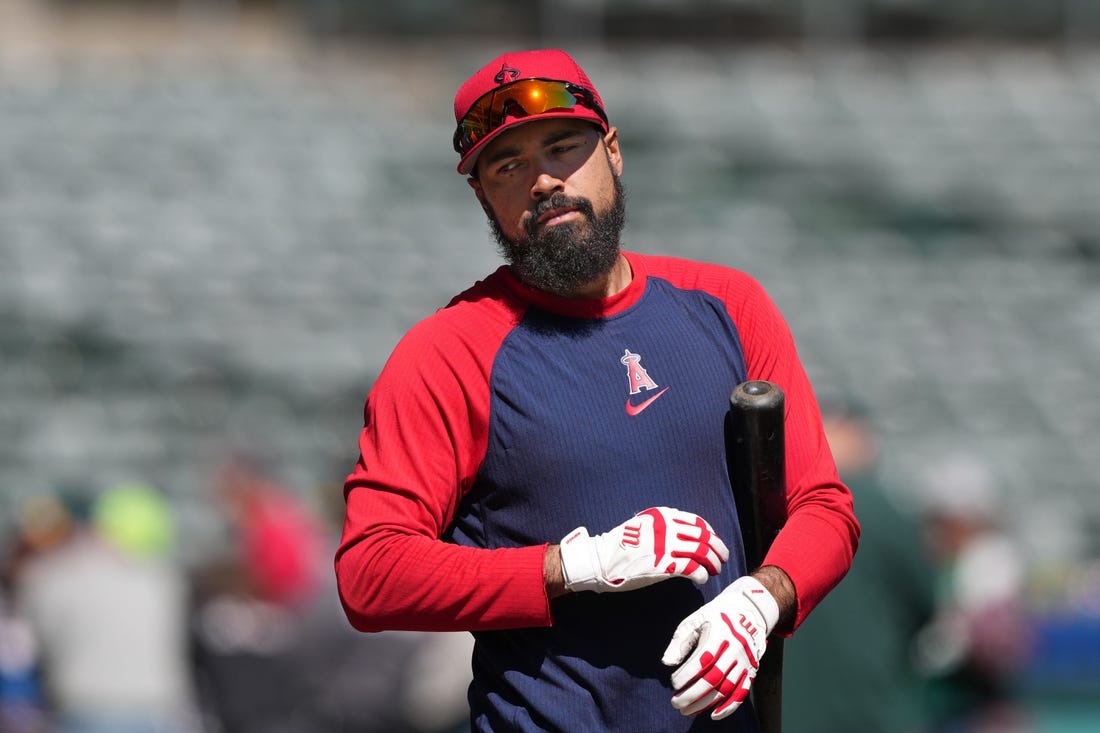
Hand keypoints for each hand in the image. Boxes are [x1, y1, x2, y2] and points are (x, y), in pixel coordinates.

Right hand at [558, 507, 728, 592]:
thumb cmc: (620, 545)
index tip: (714, 543)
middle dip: (718, 548)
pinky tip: (701, 579)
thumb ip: (663, 527)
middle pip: (704, 536)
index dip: (710, 534)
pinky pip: (692, 569)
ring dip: (713, 562)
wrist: (601, 559)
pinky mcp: (663, 565)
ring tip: (714, 570)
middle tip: (723, 558)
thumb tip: (684, 535)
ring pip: (702, 552)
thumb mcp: (643, 526)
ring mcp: (666, 546)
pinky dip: (701, 575)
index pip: (697, 522)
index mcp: (663, 516)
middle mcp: (667, 527)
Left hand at [662, 575, 778, 719]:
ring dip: (706, 704)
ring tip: (687, 711)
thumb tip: (667, 663)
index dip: (686, 676)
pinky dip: (729, 707)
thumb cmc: (714, 617)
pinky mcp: (751, 671)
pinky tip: (714, 715)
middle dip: (692, 695)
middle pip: (714, 679)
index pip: (702, 661)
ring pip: (726, 689)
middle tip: (675, 703)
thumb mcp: (694, 621)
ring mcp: (745, 662)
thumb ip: (679, 642)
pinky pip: (742, 693)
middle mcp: (735, 650)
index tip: (673, 682)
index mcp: (719, 635)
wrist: (747, 612)